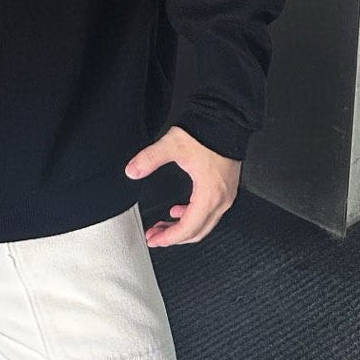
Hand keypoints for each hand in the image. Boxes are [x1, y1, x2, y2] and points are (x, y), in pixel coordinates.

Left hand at [124, 126, 240, 247]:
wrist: (227, 120)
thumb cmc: (207, 133)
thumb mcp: (172, 145)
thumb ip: (150, 159)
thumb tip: (132, 170)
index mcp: (209, 194)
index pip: (188, 229)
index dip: (169, 238)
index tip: (153, 239)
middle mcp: (221, 200)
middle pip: (197, 232)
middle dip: (173, 237)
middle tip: (154, 235)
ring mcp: (226, 195)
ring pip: (204, 224)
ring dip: (183, 227)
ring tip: (163, 225)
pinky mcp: (226, 189)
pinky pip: (210, 212)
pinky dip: (193, 216)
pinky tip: (179, 210)